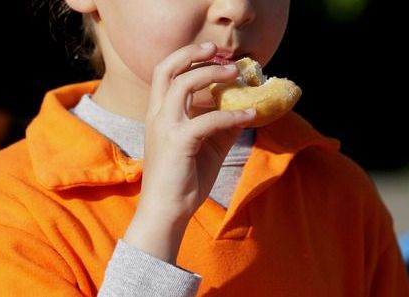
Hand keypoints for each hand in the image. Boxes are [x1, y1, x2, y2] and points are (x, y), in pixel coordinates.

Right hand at [140, 42, 255, 222]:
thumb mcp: (206, 147)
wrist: (167, 211)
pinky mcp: (178, 143)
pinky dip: (232, 114)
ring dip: (212, 75)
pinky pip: (208, 120)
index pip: (165, 74)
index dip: (187, 58)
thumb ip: (220, 125)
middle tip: (218, 51)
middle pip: (166, 69)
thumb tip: (244, 108)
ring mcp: (165, 127)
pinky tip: (251, 114)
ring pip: (183, 85)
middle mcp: (158, 116)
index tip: (212, 53)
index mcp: (160, 114)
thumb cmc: (183, 179)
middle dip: (192, 54)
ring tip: (236, 74)